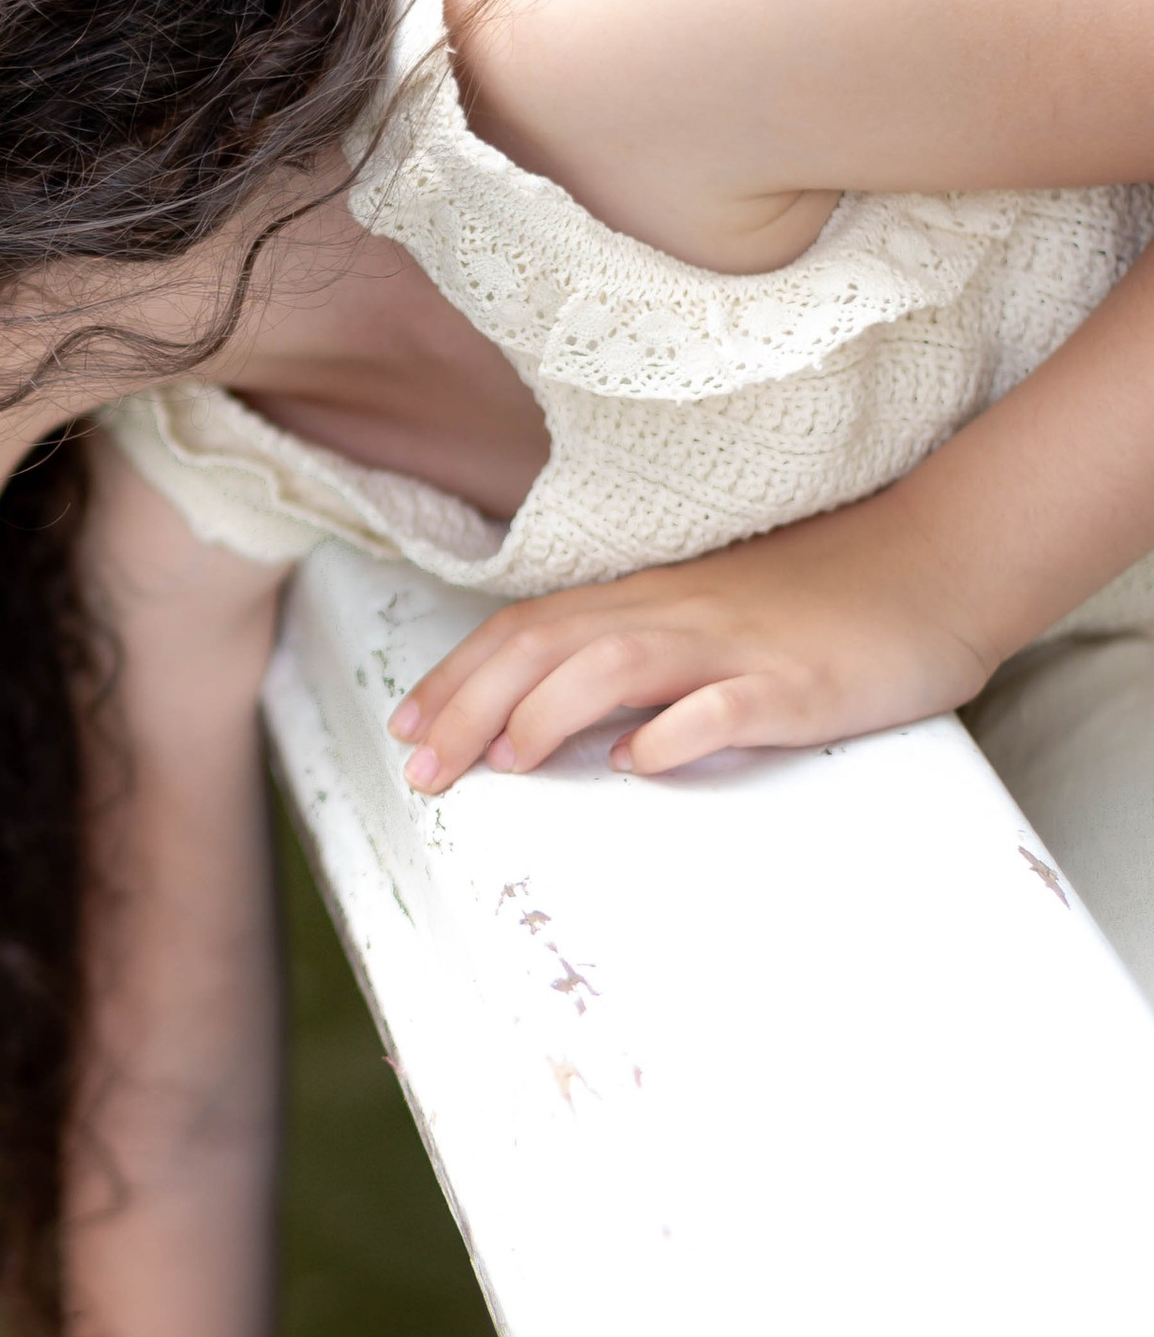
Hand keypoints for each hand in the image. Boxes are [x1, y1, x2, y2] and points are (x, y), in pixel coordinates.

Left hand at [389, 492, 1002, 790]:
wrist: (932, 564)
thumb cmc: (814, 601)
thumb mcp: (706, 620)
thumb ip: (631, 657)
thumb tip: (547, 714)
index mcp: (644, 601)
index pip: (525, 631)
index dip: (457, 679)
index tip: (404, 733)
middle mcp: (673, 612)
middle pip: (548, 645)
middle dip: (472, 706)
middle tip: (424, 772)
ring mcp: (734, 644)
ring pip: (619, 661)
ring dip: (552, 712)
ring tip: (509, 762)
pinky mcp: (796, 681)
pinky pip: (729, 703)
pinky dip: (678, 731)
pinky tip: (642, 762)